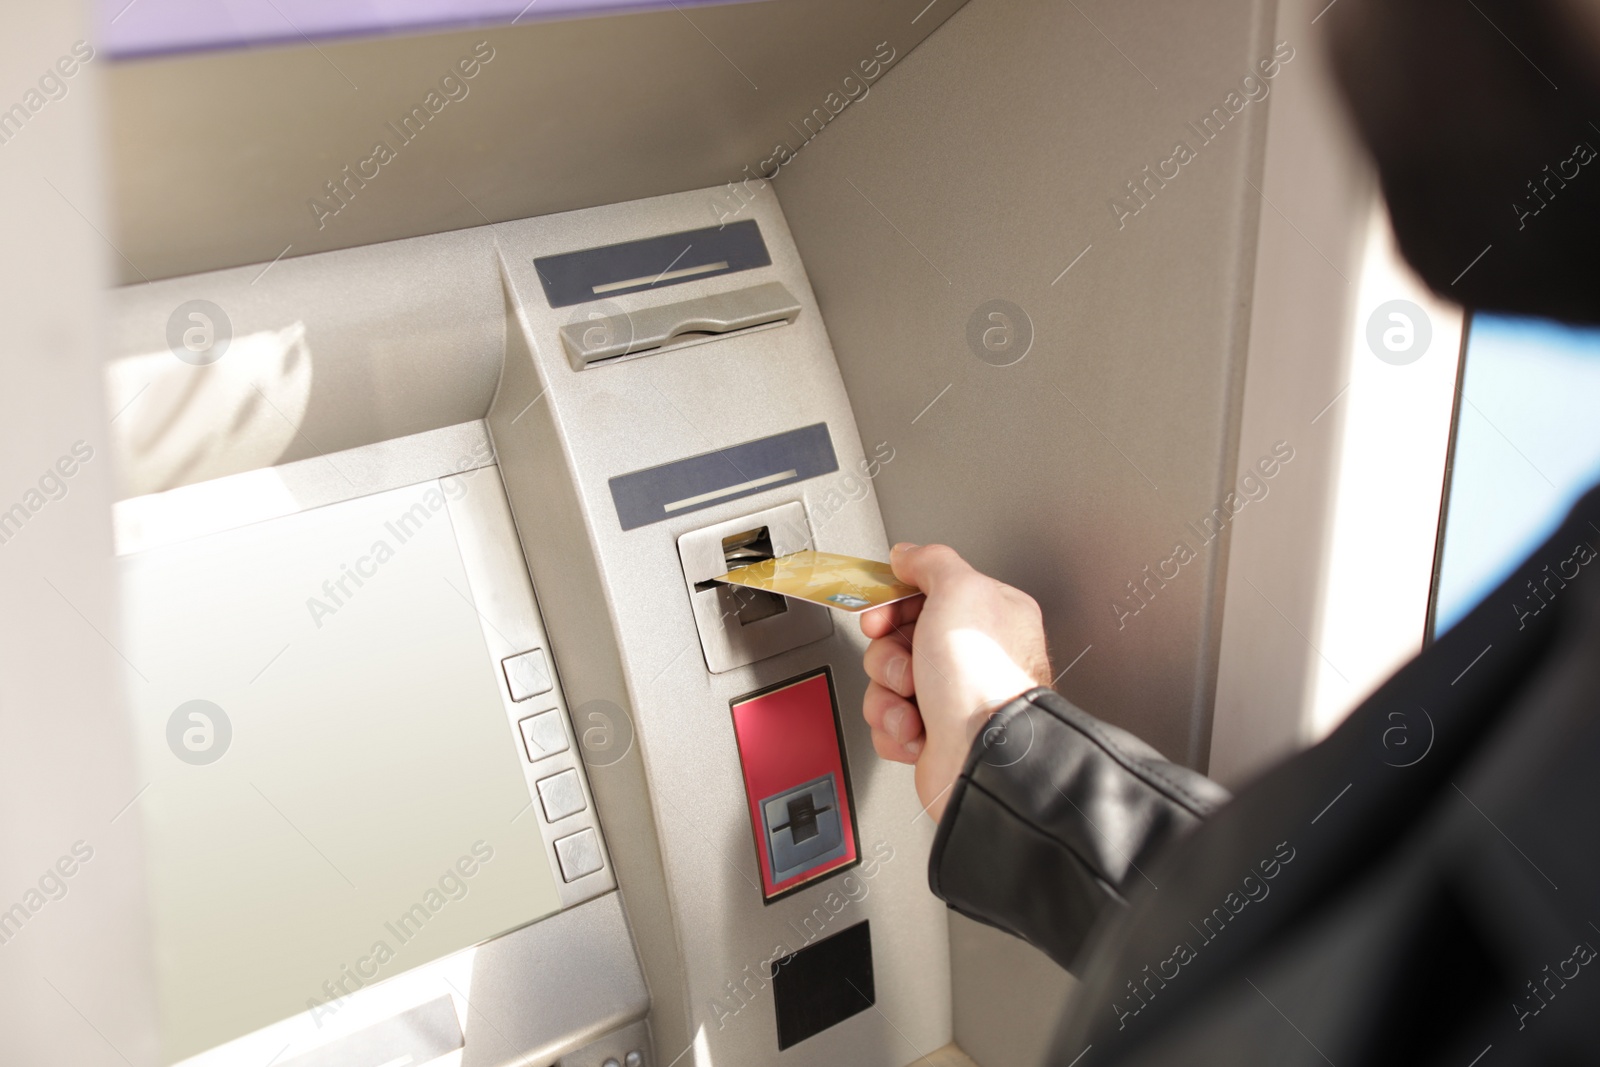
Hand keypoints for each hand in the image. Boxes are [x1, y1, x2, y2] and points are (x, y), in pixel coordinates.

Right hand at [859, 543, 1051, 819]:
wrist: (983, 757)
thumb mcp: (959, 591)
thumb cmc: (983, 681)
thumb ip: (932, 562)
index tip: (881, 614)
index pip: (924, 594)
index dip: (893, 604)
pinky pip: (888, 720)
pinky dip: (894, 727)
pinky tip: (916, 731)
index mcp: (987, 615)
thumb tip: (908, 554)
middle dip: (889, 656)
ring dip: (889, 695)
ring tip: (914, 706)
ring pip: (886, 682)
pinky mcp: (933, 733)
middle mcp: (971, 655)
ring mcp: (951, 696)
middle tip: (907, 668)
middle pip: (897, 639)